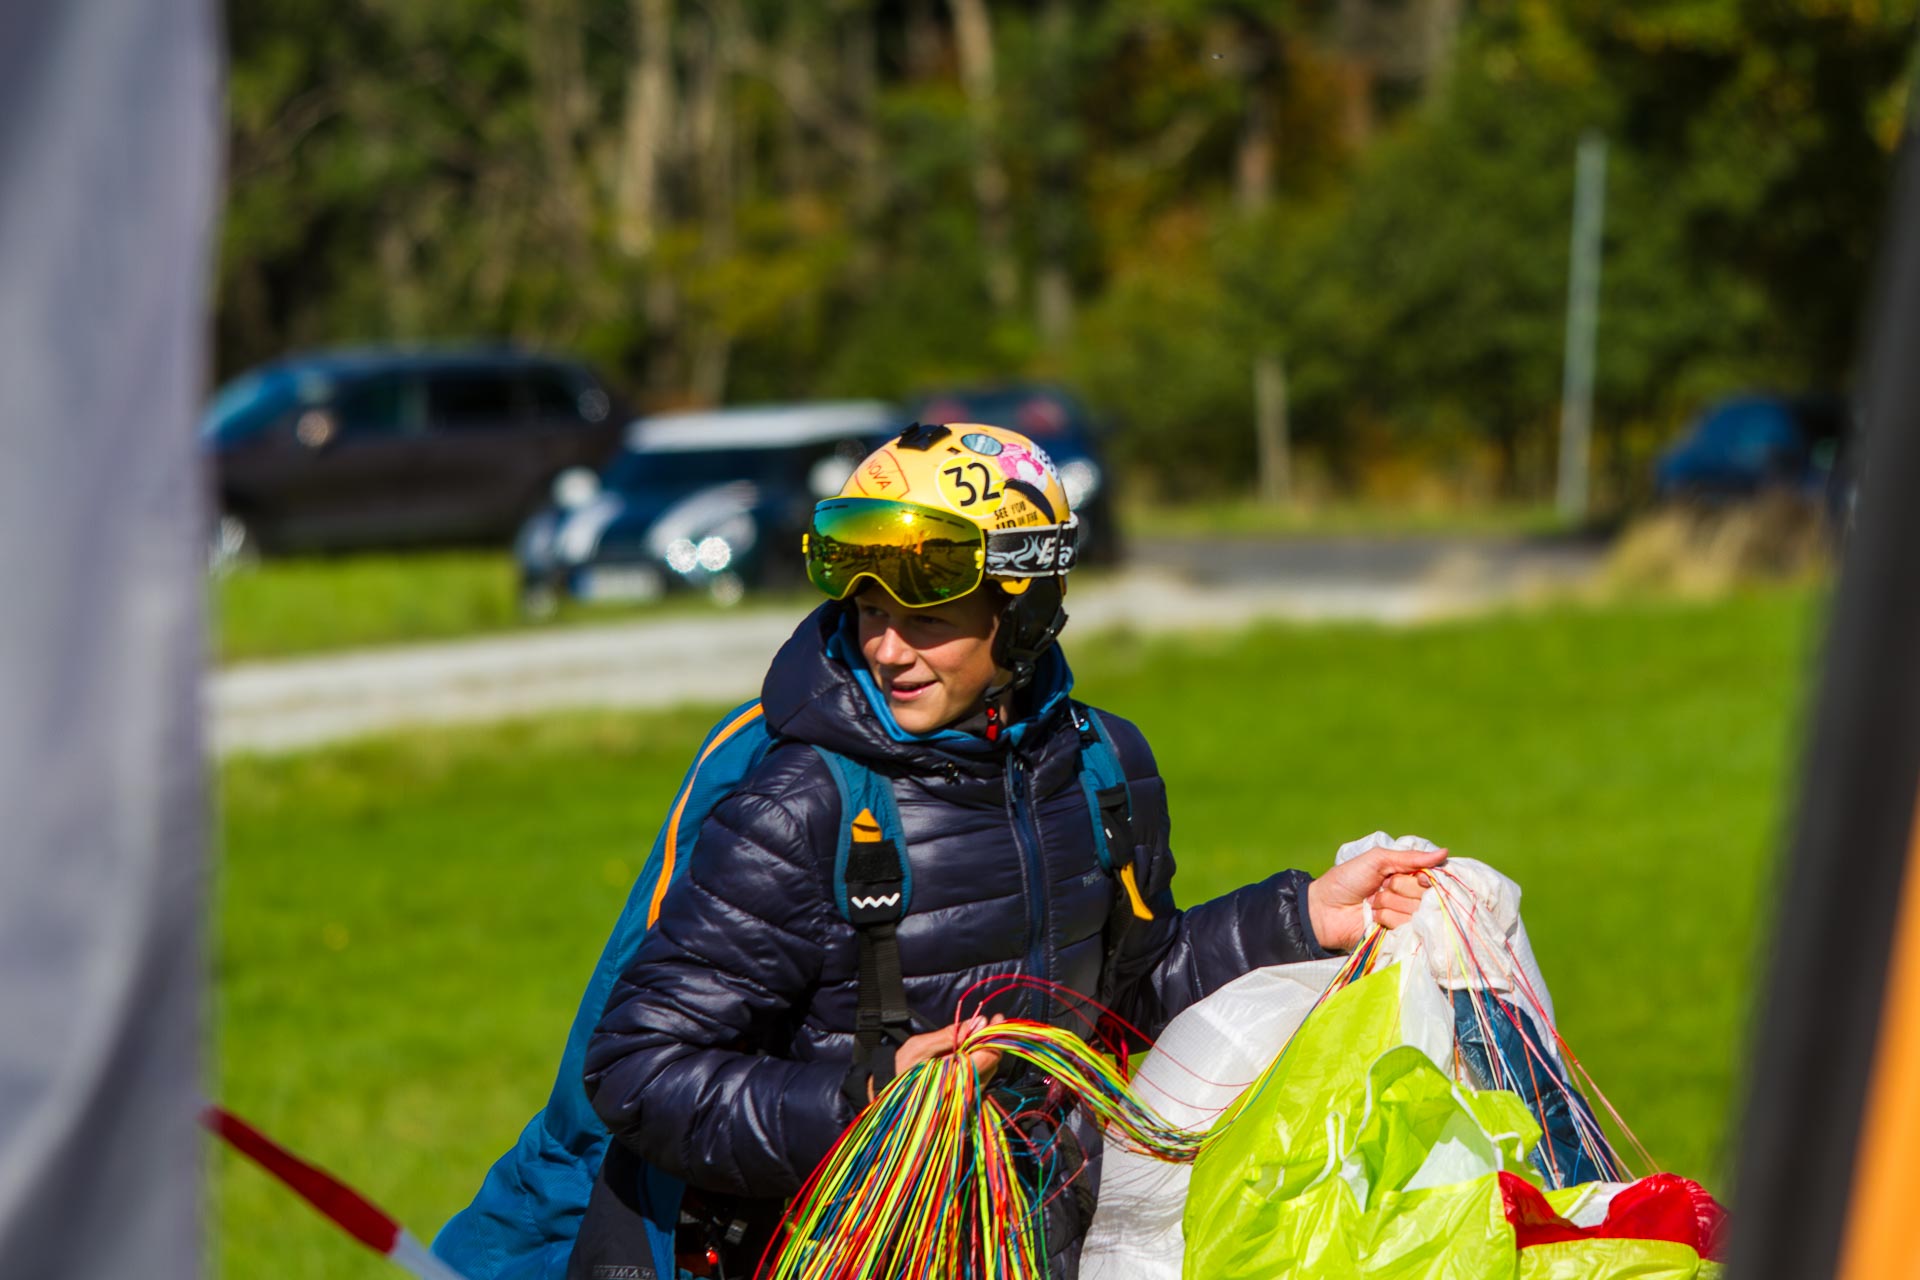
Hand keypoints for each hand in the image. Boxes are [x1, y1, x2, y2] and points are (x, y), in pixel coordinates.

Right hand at [873, 1015, 1004, 1099]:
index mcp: (956, 1079)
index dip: (995, 1035)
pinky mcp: (961, 1101)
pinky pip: (977, 1078)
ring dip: (985, 1050)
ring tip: (978, 1032)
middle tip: (988, 1021)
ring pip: (987, 1072)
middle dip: (991, 1040)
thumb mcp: (921, 1047)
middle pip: (991, 1064)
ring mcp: (964, 1099)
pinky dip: (978, 1061)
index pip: (989, 1056)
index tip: (996, 1018)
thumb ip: (950, 1035)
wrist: (884, 1097)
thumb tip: (977, 1022)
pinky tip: (970, 1049)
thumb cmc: (899, 1071)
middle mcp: (965, 1093)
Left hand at [1306, 845, 1447, 951]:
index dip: (1424, 878)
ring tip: (1372, 904)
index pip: (1432, 878)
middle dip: (1399, 888)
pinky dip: (1388, 918)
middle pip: (1426, 894)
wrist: (1324, 909)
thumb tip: (1444, 852)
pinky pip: (1406, 926)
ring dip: (1389, 904)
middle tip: (1380, 888)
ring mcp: (1405, 918)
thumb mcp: (1376, 860)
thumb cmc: (1347, 880)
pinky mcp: (1398, 936)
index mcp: (1407, 877)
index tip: (1414, 876)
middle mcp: (1410, 898)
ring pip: (1416, 910)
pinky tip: (1374, 918)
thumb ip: (1409, 858)